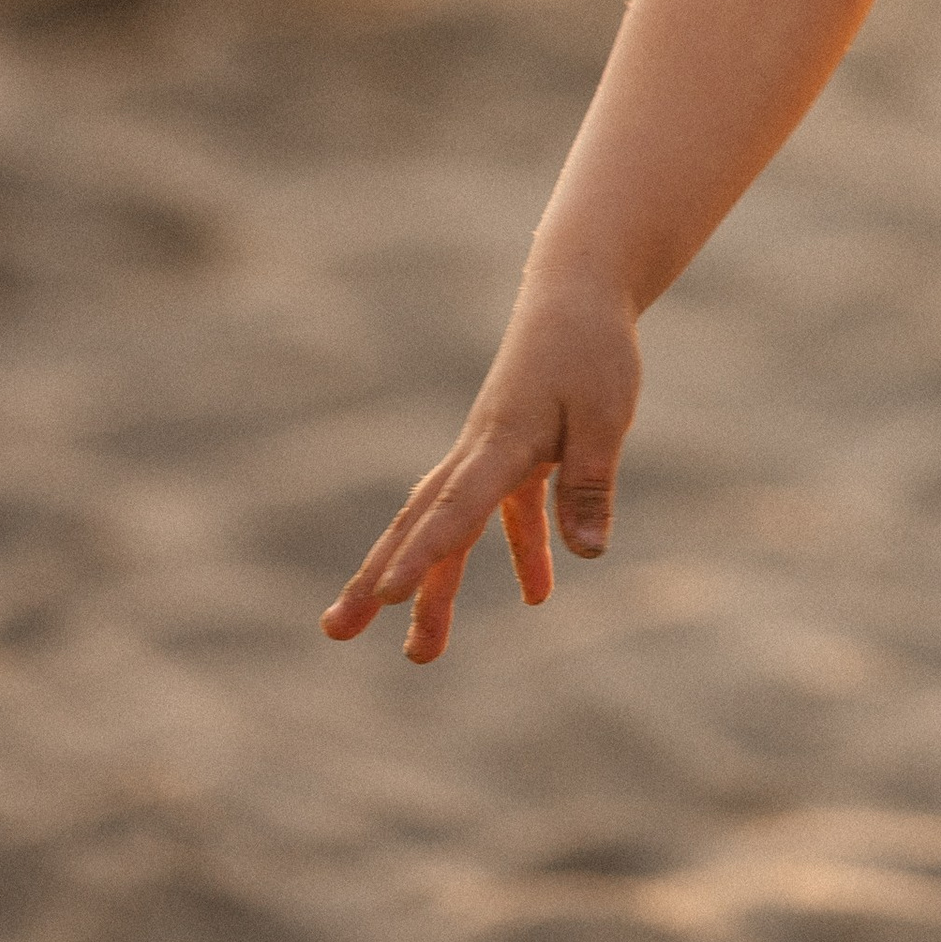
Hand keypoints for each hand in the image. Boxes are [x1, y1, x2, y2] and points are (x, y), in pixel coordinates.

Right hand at [320, 278, 640, 664]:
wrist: (578, 289)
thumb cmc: (593, 348)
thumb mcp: (605, 415)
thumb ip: (589, 484)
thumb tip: (588, 555)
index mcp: (501, 441)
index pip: (456, 507)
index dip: (424, 554)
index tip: (387, 596)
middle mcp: (482, 449)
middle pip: (421, 524)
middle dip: (379, 580)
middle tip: (335, 631)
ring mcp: (492, 451)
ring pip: (450, 526)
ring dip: (434, 587)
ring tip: (421, 651)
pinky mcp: (516, 450)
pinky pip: (504, 511)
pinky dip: (521, 550)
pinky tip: (538, 594)